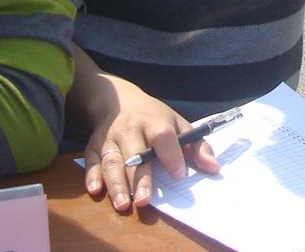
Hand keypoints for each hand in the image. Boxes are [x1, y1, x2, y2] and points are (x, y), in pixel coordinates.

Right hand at [82, 77, 220, 212]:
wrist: (118, 99)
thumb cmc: (153, 117)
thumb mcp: (178, 123)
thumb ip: (196, 146)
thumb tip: (214, 167)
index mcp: (155, 121)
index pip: (163, 137)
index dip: (172, 155)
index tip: (179, 175)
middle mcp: (130, 129)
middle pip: (135, 153)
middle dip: (140, 178)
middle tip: (145, 201)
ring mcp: (110, 138)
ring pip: (112, 161)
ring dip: (116, 184)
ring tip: (124, 204)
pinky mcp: (93, 146)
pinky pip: (91, 161)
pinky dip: (92, 176)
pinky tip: (95, 190)